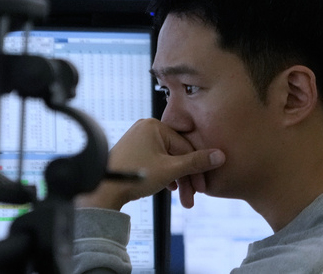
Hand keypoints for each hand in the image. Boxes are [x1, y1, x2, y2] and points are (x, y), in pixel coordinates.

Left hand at [76, 118, 223, 210]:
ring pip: (167, 159)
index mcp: (155, 125)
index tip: (203, 187)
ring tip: (182, 198)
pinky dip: (164, 174)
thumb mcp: (171, 170)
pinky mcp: (132, 151)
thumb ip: (196, 162)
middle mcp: (146, 128)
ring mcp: (138, 139)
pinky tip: (170, 188)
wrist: (103, 191)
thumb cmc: (135, 176)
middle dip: (186, 178)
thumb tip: (220, 156)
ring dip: (177, 179)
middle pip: (177, 154)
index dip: (197, 169)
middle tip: (192, 197)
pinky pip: (156, 160)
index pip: (186, 147)